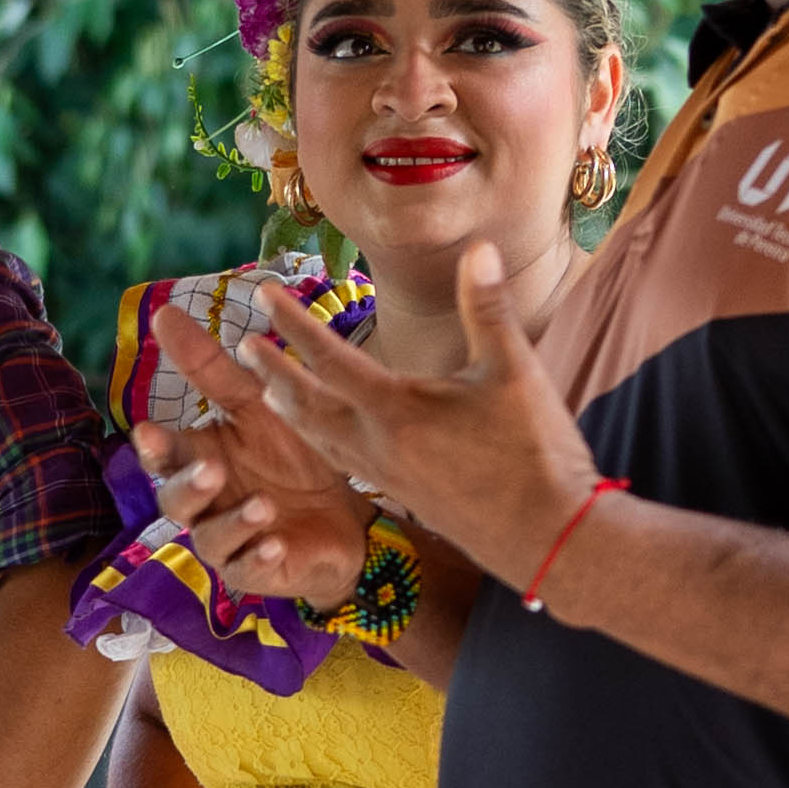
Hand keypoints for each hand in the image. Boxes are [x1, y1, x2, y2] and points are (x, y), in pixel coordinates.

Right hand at [136, 326, 371, 607]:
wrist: (345, 511)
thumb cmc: (291, 454)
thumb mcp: (257, 404)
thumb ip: (209, 368)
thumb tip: (161, 313)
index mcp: (197, 459)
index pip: (162, 454)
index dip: (153, 447)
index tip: (148, 431)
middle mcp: (204, 503)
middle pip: (175, 500)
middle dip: (189, 486)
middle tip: (211, 470)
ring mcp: (228, 540)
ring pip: (211, 538)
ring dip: (234, 521)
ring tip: (263, 504)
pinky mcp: (256, 571)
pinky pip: (248, 569)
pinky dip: (260, 556)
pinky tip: (277, 543)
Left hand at [208, 245, 596, 588]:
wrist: (546, 538)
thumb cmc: (535, 452)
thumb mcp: (515, 372)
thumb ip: (488, 308)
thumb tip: (480, 249)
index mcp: (397, 409)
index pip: (328, 358)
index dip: (291, 323)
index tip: (261, 296)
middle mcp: (378, 445)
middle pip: (306, 405)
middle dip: (272, 375)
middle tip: (242, 349)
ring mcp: (386, 476)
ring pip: (319, 439)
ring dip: (290, 411)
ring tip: (268, 393)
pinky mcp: (402, 496)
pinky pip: (343, 463)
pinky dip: (321, 442)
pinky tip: (327, 438)